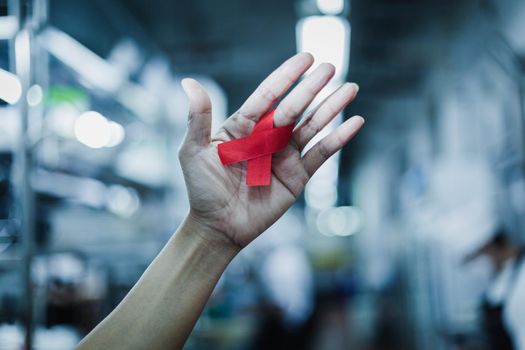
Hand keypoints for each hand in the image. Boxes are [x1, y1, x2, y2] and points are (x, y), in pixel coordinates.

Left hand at [179, 53, 362, 248]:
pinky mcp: (298, 176)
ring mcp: (284, 156)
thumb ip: (198, 118)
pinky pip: (321, 155)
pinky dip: (339, 139)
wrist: (218, 227)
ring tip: (350, 88)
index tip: (306, 59)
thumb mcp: (194, 151)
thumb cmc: (202, 189)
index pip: (268, 95)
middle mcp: (267, 137)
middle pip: (294, 107)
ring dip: (331, 107)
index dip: (286, 77)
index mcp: (243, 127)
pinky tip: (355, 122)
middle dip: (312, 88)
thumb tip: (189, 82)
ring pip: (312, 126)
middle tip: (331, 67)